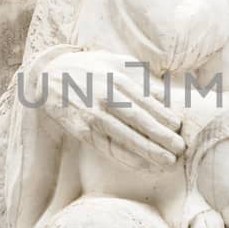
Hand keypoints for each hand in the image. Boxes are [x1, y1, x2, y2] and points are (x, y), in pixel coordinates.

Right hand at [25, 50, 183, 172]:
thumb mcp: (114, 62)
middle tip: (180, 148)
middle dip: (160, 136)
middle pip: (137, 119)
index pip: (144, 99)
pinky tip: (143, 165)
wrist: (49, 75)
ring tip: (167, 161)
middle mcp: (104, 96)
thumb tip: (165, 94)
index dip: (163, 114)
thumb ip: (140, 77)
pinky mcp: (81, 130)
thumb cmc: (89, 68)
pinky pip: (107, 147)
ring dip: (147, 151)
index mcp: (116, 78)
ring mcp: (92, 114)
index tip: (179, 126)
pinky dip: (126, 157)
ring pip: (124, 136)